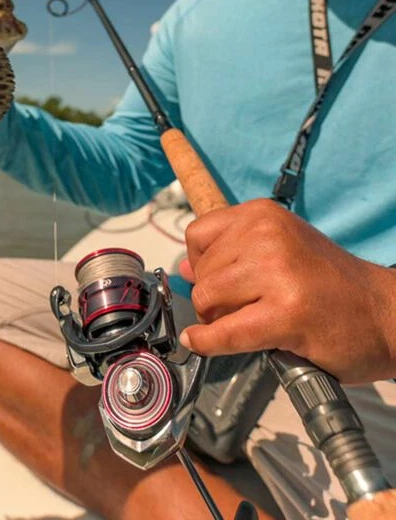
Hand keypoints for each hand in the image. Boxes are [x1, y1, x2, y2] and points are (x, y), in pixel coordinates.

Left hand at [178, 198, 395, 383]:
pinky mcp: (286, 314)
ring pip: (207, 300)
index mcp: (262, 215)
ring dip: (219, 320)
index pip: (197, 236)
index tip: (221, 281)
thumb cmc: (331, 286)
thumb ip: (231, 254)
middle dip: (213, 298)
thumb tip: (183, 268)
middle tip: (246, 309)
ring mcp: (276, 272)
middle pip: (201, 273)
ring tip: (251, 322)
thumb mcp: (280, 251)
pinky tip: (202, 344)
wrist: (387, 315)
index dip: (202, 265)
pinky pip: (225, 332)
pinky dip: (208, 343)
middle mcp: (267, 235)